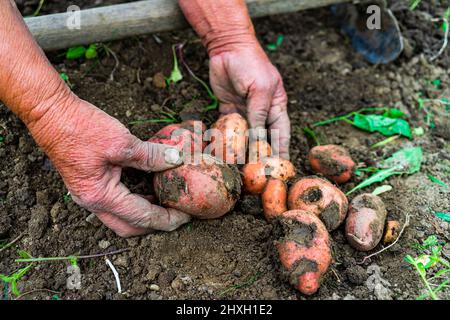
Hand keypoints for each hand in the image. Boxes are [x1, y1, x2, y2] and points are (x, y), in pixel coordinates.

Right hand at [30, 95, 190, 236]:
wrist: (50, 113)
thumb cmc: (80, 127)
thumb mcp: (122, 142)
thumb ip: (151, 155)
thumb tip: (177, 159)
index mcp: (101, 196)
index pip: (142, 217)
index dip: (167, 218)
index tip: (186, 215)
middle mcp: (92, 202)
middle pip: (130, 226)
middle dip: (156, 224)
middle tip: (178, 214)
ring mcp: (88, 195)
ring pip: (122, 217)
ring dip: (145, 214)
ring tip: (167, 202)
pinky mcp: (89, 185)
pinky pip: (116, 203)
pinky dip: (134, 201)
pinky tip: (149, 188)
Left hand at [209, 43, 289, 158]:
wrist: (227, 47)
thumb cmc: (251, 64)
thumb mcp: (259, 89)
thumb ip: (258, 114)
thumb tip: (258, 140)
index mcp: (276, 106)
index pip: (282, 133)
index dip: (281, 151)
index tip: (282, 169)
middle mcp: (261, 111)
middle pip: (262, 138)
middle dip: (259, 155)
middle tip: (257, 173)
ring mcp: (244, 111)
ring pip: (244, 135)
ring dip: (241, 150)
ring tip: (238, 167)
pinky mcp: (228, 108)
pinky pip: (228, 127)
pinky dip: (225, 138)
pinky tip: (222, 151)